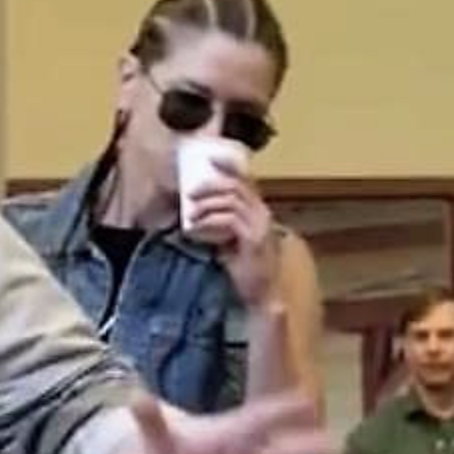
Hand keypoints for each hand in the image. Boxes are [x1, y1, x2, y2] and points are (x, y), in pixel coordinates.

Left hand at [128, 391, 328, 453]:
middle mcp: (264, 452)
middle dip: (305, 448)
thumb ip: (152, 421)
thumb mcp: (161, 440)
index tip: (304, 400)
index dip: (284, 408)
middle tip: (319, 450)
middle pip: (295, 445)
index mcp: (240, 430)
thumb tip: (134, 396)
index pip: (265, 415)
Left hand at [184, 154, 277, 306]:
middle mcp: (263, 213)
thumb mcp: (230, 240)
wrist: (262, 294)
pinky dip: (209, 221)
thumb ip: (222, 223)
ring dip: (207, 204)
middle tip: (189, 193)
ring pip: (232, 199)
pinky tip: (195, 228)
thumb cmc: (245, 269)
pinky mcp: (254, 239)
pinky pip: (229, 219)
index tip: (207, 159)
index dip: (227, 166)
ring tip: (190, 214)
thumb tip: (198, 213)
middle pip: (237, 185)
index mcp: (258, 211)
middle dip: (210, 185)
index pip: (245, 180)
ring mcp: (261, 225)